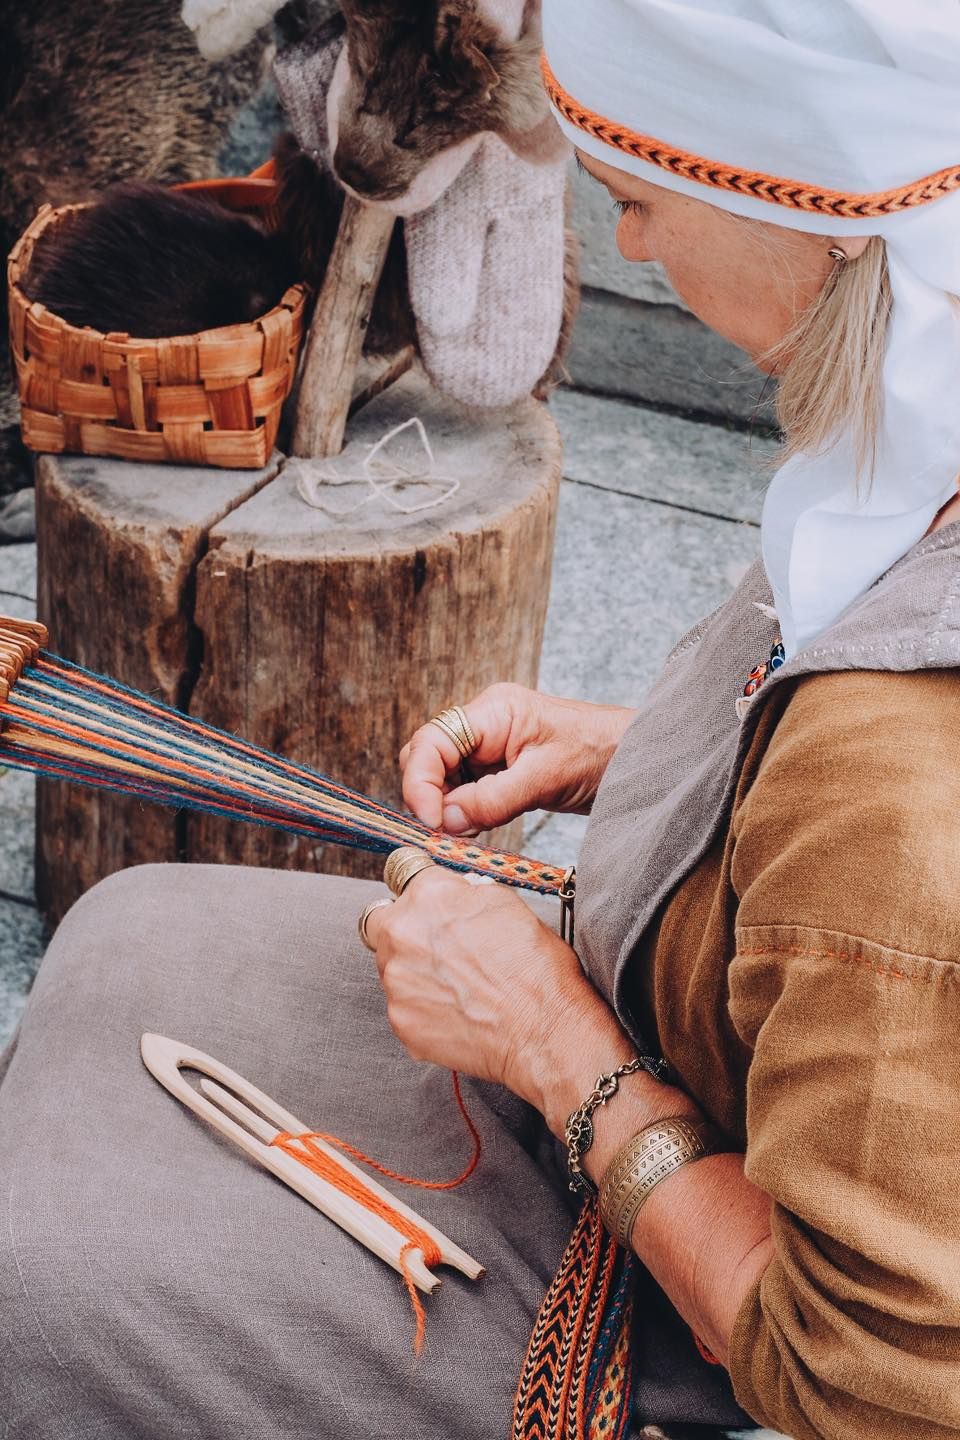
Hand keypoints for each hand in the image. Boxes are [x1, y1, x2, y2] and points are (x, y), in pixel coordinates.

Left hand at [363, 865, 626, 1116]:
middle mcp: (403, 933)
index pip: (401, 874)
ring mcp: (396, 980)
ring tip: (456, 987)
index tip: (426, 904)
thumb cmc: (535, 967)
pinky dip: (424, 1008)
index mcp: (429, 895)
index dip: (418, 892)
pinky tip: (457, 1012)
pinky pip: (403, 1006)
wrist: (543, 1030)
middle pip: (382, 922)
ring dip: (414, 971)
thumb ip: (465, 892)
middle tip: (437, 949)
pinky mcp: (400, 1020)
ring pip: (390, 967)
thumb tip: (454, 892)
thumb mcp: (506, 903)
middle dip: (404, 931)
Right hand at [400, 684, 635, 834]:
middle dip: (428, 796)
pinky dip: (462, 813)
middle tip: (442, 833)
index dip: (421, 783)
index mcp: (492, 712)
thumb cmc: (599, 752)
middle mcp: (483, 725)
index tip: (431, 822)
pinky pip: (464, 792)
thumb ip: (492, 800)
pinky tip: (475, 828)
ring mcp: (488, 748)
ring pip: (442, 779)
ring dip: (445, 809)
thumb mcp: (545, 778)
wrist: (634, 759)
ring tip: (464, 834)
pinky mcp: (497, 770)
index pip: (431, 742)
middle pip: (427, 758)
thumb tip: (445, 821)